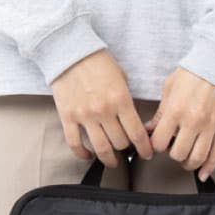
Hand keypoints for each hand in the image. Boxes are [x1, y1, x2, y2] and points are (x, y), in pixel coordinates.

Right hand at [50, 49, 155, 170]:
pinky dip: (82, 154)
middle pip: (120, 143)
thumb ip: (126, 100)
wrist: (70, 52)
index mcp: (121, 100)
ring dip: (109, 158)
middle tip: (128, 151)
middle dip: (127, 149)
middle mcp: (104, 111)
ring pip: (101, 148)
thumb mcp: (121, 77)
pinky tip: (88, 155)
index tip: (147, 154)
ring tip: (112, 161)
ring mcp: (84, 116)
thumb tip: (132, 120)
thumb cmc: (98, 62)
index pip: (137, 133)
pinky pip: (75, 143)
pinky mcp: (67, 117)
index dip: (145, 148)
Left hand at [144, 68, 214, 180]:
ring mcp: (211, 126)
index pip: (159, 142)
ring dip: (188, 163)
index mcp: (176, 110)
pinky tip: (202, 173)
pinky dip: (208, 168)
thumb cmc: (195, 72)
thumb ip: (160, 112)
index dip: (155, 146)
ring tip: (185, 160)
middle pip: (178, 153)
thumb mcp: (170, 88)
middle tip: (172, 149)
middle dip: (172, 154)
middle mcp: (193, 121)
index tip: (156, 143)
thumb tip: (150, 129)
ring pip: (197, 158)